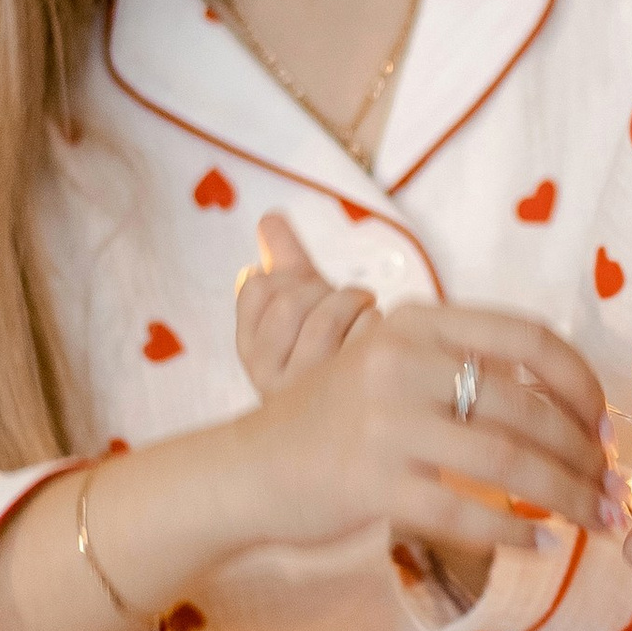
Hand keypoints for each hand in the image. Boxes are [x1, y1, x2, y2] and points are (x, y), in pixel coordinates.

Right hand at [236, 213, 374, 402]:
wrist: (367, 412)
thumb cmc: (332, 354)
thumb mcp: (306, 306)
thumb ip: (285, 262)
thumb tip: (269, 218)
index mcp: (252, 351)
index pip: (257, 287)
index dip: (291, 279)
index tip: (308, 294)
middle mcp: (269, 377)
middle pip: (290, 300)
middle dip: (325, 291)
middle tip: (346, 303)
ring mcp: (308, 393)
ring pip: (326, 317)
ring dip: (355, 303)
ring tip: (364, 314)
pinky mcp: (350, 401)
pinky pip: (364, 337)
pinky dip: (376, 324)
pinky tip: (378, 341)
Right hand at [254, 293, 609, 562]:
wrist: (247, 470)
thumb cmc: (335, 421)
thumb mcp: (391, 362)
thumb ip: (463, 366)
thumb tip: (568, 405)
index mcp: (418, 322)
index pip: (528, 339)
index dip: (582, 384)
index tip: (605, 427)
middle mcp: (401, 361)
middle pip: (528, 409)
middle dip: (585, 457)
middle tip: (614, 490)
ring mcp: (384, 423)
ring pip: (508, 462)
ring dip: (567, 498)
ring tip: (596, 521)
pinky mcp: (371, 484)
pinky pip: (466, 513)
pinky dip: (514, 533)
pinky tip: (541, 545)